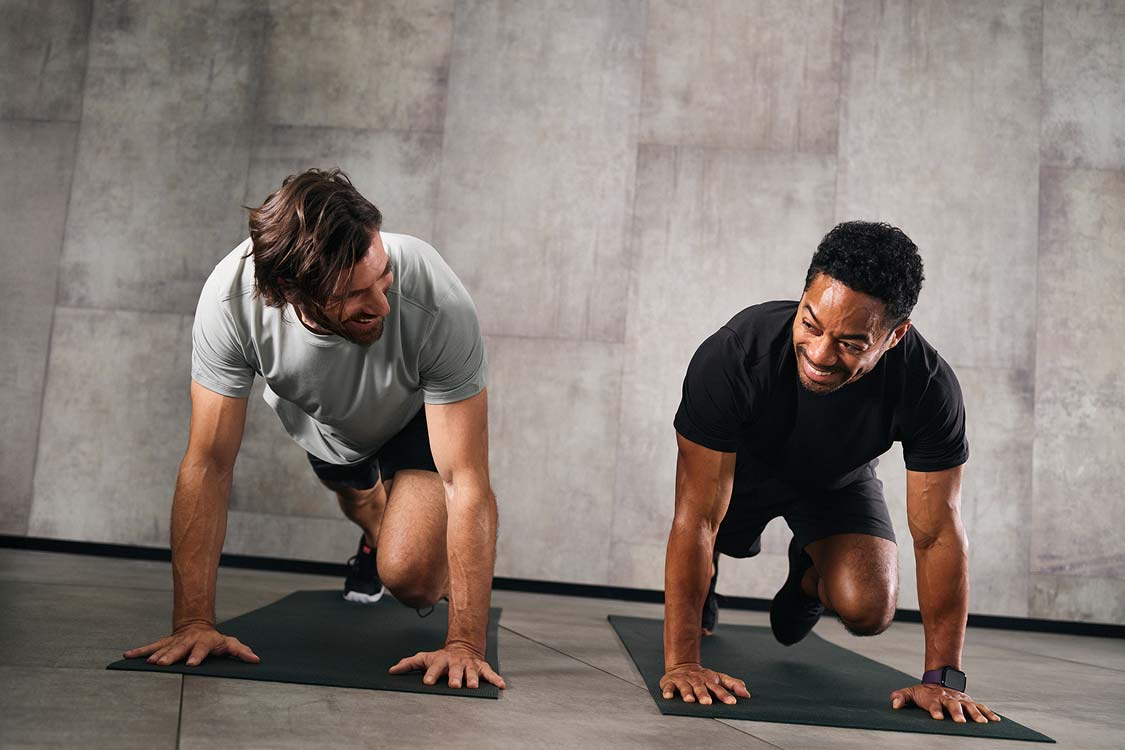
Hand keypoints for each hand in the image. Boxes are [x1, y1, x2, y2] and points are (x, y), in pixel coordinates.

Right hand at [123, 623, 259, 666]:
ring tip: (148, 662)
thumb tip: (256, 659)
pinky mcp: (164, 644)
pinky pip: (150, 647)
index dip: (197, 656)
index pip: (201, 649)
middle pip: (179, 649)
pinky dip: (139, 651)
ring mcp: (174, 642)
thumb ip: (241, 651)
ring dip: (155, 655)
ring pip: (164, 648)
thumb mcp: (229, 643)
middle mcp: (188, 642)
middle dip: (171, 656)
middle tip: (163, 664)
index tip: (191, 664)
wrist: (196, 625)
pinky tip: (127, 655)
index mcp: (204, 642)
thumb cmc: (215, 640)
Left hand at [388, 643, 505, 688]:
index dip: (431, 674)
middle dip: (455, 677)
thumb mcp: (425, 658)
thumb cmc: (442, 657)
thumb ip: (409, 664)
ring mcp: (470, 665)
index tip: (427, 681)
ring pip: (472, 672)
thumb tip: (392, 671)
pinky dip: (496, 678)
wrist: (463, 646)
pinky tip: (501, 685)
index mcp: (442, 661)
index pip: (435, 667)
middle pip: (455, 670)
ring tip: (472, 686)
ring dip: (473, 678)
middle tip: (454, 684)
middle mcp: (456, 663)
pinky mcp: (481, 667)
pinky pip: (490, 673)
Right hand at [660, 664, 749, 704]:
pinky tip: (668, 696)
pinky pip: (668, 687)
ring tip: (690, 700)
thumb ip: (733, 685)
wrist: (682, 666)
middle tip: (707, 702)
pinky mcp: (670, 682)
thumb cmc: (703, 677)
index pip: (718, 688)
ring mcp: (683, 680)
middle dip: (703, 695)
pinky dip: (668, 691)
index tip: (732, 702)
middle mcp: (696, 679)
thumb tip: (747, 694)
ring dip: (687, 693)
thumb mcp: (719, 678)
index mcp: (709, 680)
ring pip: (685, 687)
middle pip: (700, 687)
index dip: (724, 695)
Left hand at [890, 683, 1000, 722]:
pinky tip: (996, 721)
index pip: (934, 705)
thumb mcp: (911, 692)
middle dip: (957, 713)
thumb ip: (901, 697)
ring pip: (970, 706)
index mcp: (935, 698)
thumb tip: (894, 704)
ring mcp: (961, 700)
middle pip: (954, 706)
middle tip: (960, 721)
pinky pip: (981, 707)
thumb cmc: (924, 692)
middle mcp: (949, 699)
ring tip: (982, 723)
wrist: (939, 680)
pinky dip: (989, 713)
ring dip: (976, 714)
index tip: (937, 718)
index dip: (935, 711)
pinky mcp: (970, 702)